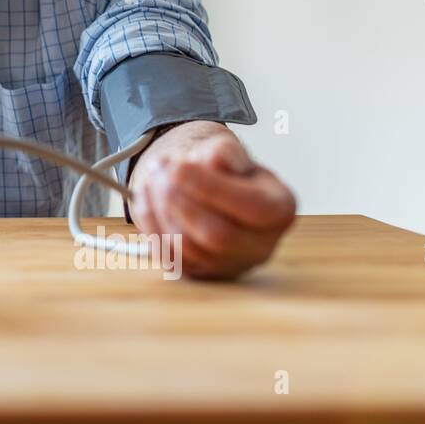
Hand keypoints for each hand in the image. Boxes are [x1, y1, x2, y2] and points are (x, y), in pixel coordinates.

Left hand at [128, 122, 295, 279]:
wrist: (204, 185)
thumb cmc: (220, 168)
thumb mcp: (227, 151)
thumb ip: (225, 152)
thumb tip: (216, 161)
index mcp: (279, 210)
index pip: (252, 207)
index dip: (211, 187)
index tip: (177, 167)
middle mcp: (260, 245)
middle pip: (218, 234)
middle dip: (179, 201)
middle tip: (158, 171)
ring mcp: (230, 264)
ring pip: (188, 248)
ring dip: (160, 210)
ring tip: (152, 177)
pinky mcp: (200, 272)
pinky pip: (169, 257)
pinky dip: (151, 224)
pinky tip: (146, 196)